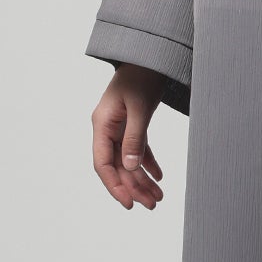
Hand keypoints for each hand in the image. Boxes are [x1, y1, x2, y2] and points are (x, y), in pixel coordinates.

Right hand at [92, 63, 167, 209]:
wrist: (150, 56)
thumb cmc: (141, 76)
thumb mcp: (139, 108)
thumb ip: (135, 137)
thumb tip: (130, 166)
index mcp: (102, 125)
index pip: (102, 163)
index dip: (114, 186)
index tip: (128, 204)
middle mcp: (108, 129)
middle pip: (118, 166)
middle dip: (133, 187)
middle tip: (152, 205)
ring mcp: (119, 127)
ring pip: (129, 161)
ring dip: (142, 180)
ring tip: (159, 197)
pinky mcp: (133, 124)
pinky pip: (138, 150)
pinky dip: (148, 164)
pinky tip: (159, 177)